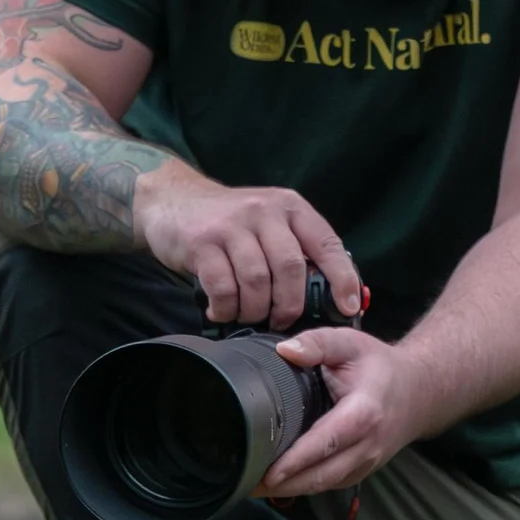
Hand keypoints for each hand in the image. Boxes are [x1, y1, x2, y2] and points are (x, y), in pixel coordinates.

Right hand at [135, 167, 361, 326]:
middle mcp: (264, 211)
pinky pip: (223, 288)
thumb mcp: (269, 220)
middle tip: (281, 320)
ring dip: (256, 310)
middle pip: (290, 268)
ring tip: (249, 315)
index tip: (346, 307)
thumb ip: (295, 247)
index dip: (342, 278)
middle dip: (289, 305)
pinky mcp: (202, 243)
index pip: (326, 243)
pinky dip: (227, 309)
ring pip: (257, 281)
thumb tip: (329, 292)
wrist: (173, 199)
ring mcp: (231, 226)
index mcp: (289, 207)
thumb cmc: (229, 220)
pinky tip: (223, 311)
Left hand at [260, 327, 429, 495]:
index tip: (268, 472)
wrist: (419, 391)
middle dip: (285, 484)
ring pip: (325, 484)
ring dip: (291, 489)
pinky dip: (304, 486)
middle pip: (323, 474)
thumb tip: (285, 351)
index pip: (327, 441)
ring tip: (254, 487)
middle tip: (246, 484)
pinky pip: (330, 483)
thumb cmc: (380, 367)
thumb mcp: (351, 343)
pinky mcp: (361, 471)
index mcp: (364, 412)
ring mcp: (367, 462)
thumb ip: (318, 343)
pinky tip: (280, 483)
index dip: (297, 460)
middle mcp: (368, 444)